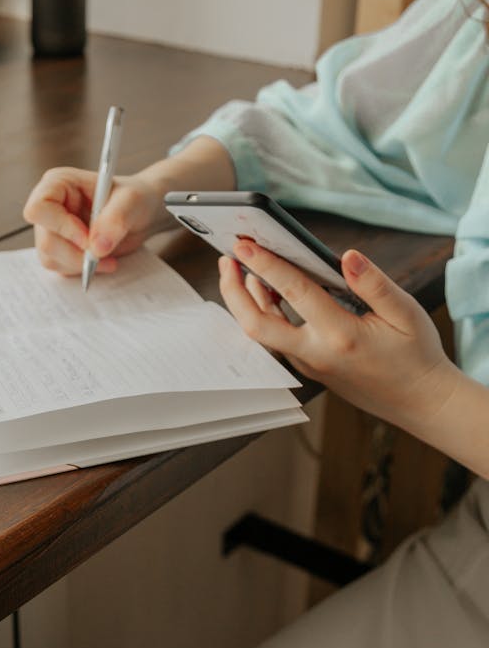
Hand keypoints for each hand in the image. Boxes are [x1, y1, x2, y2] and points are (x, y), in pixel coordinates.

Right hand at [22, 168, 164, 274]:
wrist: (140, 213)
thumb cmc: (134, 198)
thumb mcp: (131, 201)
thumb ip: (115, 219)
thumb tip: (97, 247)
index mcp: (58, 183)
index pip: (39, 208)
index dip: (61, 227)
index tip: (88, 239)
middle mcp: (50, 206)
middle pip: (45, 240)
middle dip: (75, 253)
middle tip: (104, 253)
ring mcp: (52, 228)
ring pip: (50, 257)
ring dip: (80, 263)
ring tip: (107, 257)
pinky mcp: (59, 247)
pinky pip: (60, 266)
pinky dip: (81, 269)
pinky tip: (101, 260)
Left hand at [218, 239, 454, 430]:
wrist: (420, 402)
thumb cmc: (417, 355)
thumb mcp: (406, 314)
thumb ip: (374, 284)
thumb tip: (347, 256)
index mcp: (341, 336)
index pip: (295, 294)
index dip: (267, 266)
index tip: (246, 245)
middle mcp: (316, 354)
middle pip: (257, 324)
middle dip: (234, 290)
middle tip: (227, 257)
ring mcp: (308, 364)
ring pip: (263, 332)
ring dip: (246, 299)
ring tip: (239, 266)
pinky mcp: (308, 368)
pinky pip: (275, 338)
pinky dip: (264, 311)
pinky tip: (264, 289)